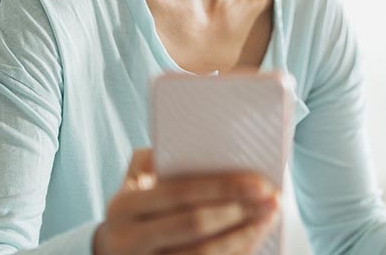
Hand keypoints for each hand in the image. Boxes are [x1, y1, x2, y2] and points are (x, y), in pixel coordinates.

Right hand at [92, 149, 279, 254]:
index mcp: (125, 206)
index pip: (181, 193)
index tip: (260, 182)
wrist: (112, 253)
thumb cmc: (137, 208)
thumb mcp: (135, 180)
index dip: (223, 187)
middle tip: (273, 200)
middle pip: (195, 226)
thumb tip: (197, 142)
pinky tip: (252, 240)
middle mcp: (128, 240)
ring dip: (243, 237)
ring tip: (269, 219)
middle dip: (239, 211)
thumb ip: (156, 159)